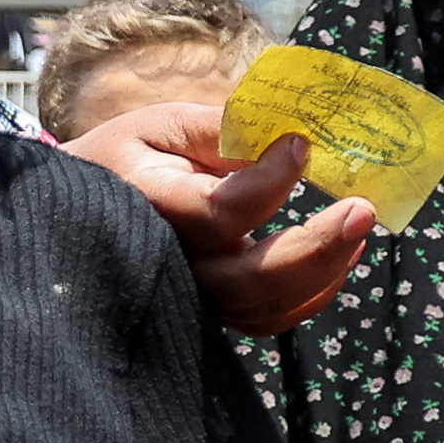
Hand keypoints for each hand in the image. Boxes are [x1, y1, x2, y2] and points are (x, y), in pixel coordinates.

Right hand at [63, 110, 373, 337]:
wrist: (81, 212)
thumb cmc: (127, 157)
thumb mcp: (162, 124)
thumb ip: (221, 129)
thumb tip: (285, 134)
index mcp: (150, 208)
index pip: (221, 212)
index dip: (270, 181)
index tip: (300, 143)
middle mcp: (169, 266)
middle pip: (251, 279)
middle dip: (317, 246)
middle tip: (362, 207)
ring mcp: (191, 296)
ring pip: (266, 306)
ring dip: (325, 269)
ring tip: (357, 222)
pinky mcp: (211, 309)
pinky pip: (267, 318)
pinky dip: (313, 292)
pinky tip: (340, 254)